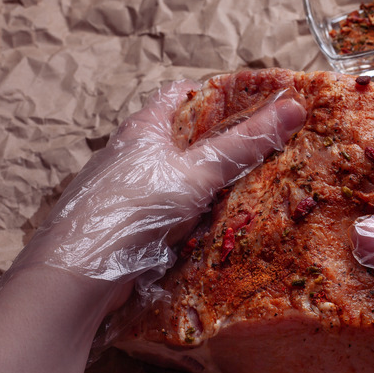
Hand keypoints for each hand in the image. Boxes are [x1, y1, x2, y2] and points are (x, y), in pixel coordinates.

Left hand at [0, 80, 306, 372]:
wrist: (79, 276)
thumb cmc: (135, 207)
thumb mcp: (196, 171)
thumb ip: (244, 144)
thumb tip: (295, 107)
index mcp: (144, 128)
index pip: (182, 96)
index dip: (218, 97)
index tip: (255, 110)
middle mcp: (133, 154)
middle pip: (184, 141)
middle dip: (222, 150)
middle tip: (263, 157)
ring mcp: (129, 192)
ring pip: (179, 182)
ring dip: (209, 190)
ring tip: (250, 195)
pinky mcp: (129, 227)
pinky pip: (170, 215)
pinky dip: (194, 220)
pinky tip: (216, 231)